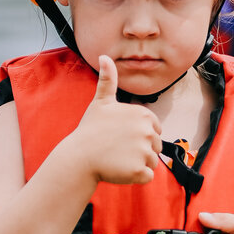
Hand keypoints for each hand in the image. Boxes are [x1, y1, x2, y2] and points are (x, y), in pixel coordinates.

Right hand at [59, 56, 160, 186]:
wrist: (78, 157)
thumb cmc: (90, 130)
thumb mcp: (101, 102)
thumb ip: (108, 79)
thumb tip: (104, 56)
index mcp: (144, 115)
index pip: (154, 130)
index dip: (138, 136)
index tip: (121, 136)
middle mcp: (147, 131)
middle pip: (155, 147)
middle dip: (139, 151)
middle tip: (118, 149)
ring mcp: (144, 151)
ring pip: (151, 162)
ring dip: (137, 164)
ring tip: (117, 159)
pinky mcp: (139, 170)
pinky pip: (147, 177)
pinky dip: (135, 177)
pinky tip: (119, 170)